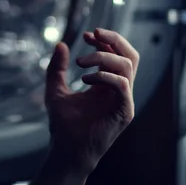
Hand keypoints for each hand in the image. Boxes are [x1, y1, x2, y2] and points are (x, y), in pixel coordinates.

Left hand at [44, 28, 139, 174]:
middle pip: (130, 55)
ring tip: (80, 63)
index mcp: (107, 83)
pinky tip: (85, 79)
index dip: (104, 40)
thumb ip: (56, 69)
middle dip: (114, 39)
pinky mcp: (124, 111)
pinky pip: (122, 85)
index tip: (86, 34)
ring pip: (127, 65)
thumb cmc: (63, 125)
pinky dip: (104, 76)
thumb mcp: (55, 90)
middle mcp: (119, 89)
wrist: (66, 151)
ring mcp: (124, 100)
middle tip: (93, 33)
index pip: (116, 54)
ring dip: (103, 56)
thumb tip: (61, 45)